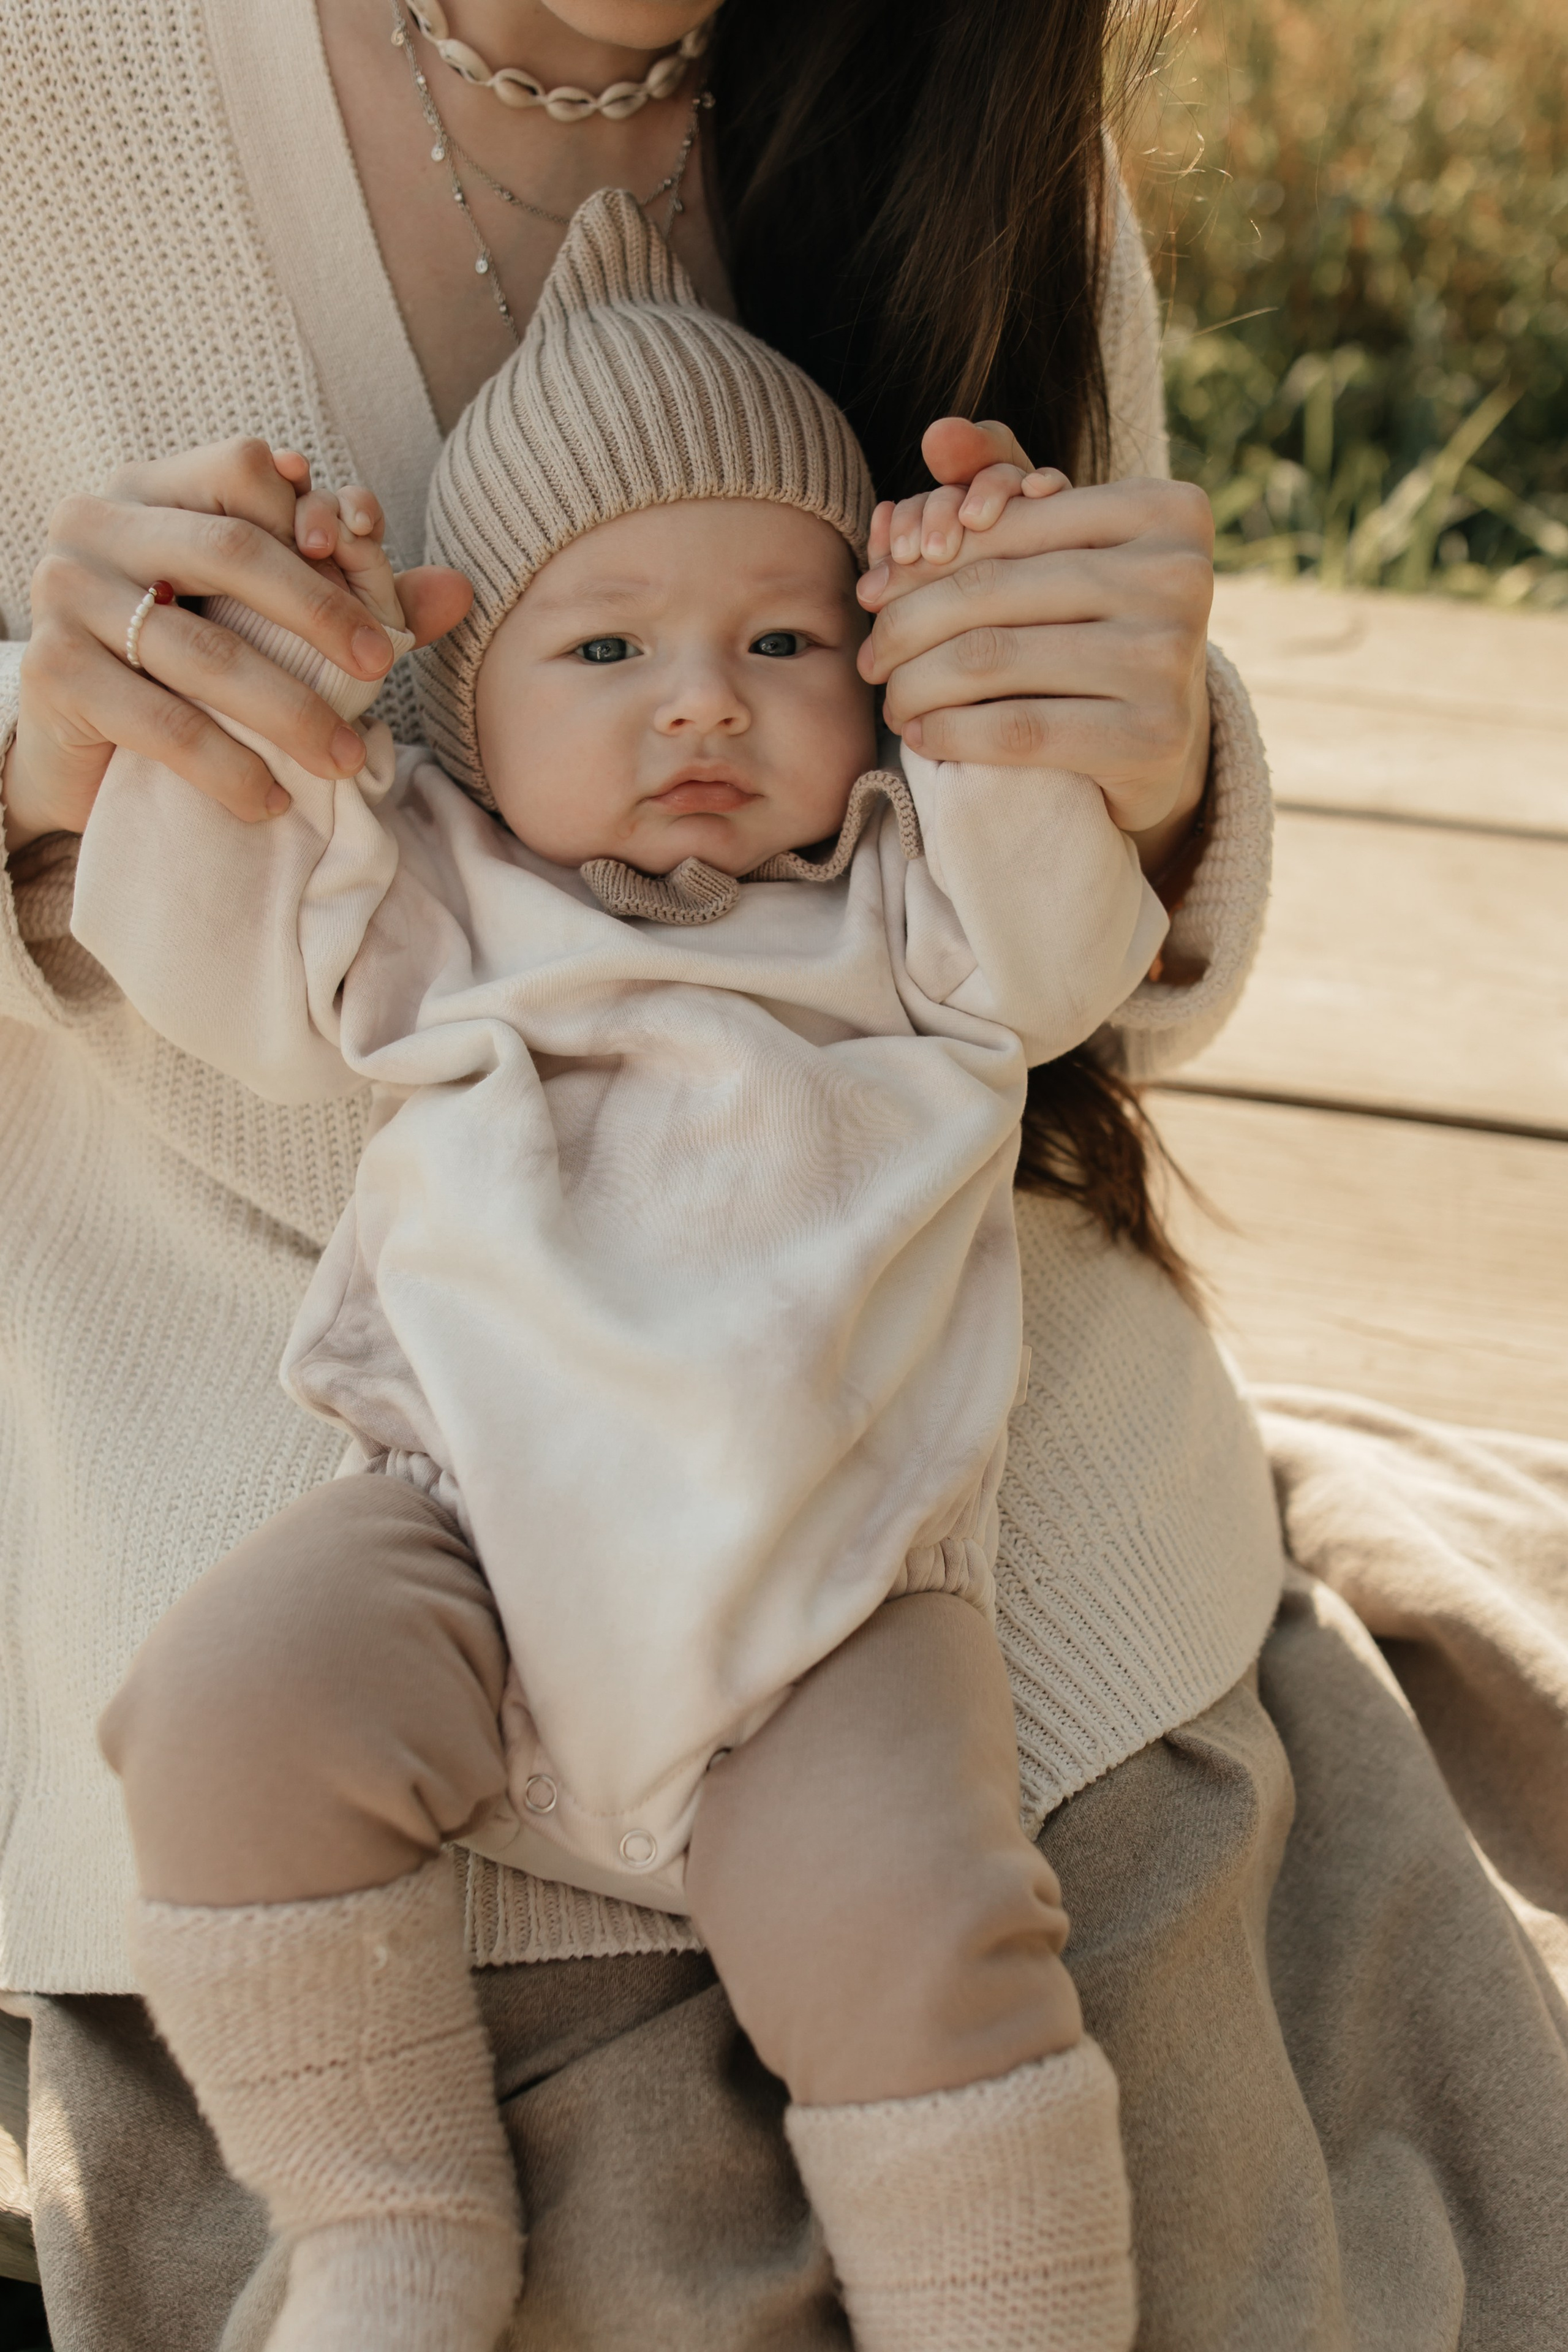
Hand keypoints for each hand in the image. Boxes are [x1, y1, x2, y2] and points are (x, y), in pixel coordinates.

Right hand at [2, 438, 471, 854]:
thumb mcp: (260, 621)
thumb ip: (349, 595)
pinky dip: (230, 769)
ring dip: (291, 714)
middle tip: (380, 669)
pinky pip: (165, 723)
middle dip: (321, 613)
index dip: (317, 518)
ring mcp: (68, 595)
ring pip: (207, 650)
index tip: (370, 579)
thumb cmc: (182, 672)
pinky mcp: (55, 674)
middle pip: (232, 551)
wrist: (79, 751)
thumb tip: (459, 590)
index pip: (244, 469)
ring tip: (344, 759)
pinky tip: (272, 800)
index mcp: (152, 490)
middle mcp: (98, 525)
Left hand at [859, 420, 1213, 869]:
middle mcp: (1179, 576)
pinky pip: (1014, 728)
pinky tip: (924, 735)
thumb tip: (935, 434)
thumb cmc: (1096, 622)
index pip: (1007, 523)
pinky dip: (950, 732)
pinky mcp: (1150, 737)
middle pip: (991, 590)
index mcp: (1166, 509)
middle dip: (907, 624)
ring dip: (916, 684)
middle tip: (869, 657)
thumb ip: (1001, 481)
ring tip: (890, 698)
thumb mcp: (1061, 544)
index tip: (873, 589)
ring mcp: (1170, 659)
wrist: (1163, 734)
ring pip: (992, 659)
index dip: (923, 557)